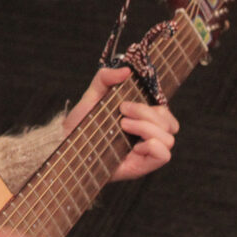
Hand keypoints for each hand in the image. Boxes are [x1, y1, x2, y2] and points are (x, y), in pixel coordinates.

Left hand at [63, 67, 178, 181]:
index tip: (124, 104)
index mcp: (142, 121)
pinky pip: (164, 156)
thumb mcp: (92, 96)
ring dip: (147, 128)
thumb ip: (106, 78)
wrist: (66, 143)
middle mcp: (147, 137)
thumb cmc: (81, 122)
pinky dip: (153, 146)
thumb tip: (126, 70)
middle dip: (146, 113)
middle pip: (170, 124)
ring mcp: (145, 152)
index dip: (154, 107)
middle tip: (122, 112)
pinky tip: (133, 146)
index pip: (165, 114)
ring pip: (168, 139)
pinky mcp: (141, 166)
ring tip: (123, 125)